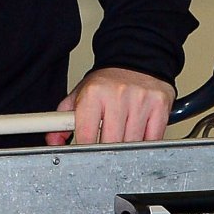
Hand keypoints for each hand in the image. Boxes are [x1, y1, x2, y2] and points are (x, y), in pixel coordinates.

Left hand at [47, 68, 173, 146]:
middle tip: (105, 147)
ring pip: (131, 144)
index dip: (85, 150)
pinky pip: (152, 139)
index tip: (86, 154)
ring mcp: (140, 101)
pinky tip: (138, 135)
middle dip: (106, 151)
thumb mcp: (80, 94)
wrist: (136, 58)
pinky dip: (145, 144)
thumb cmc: (108, 81)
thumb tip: (54, 141)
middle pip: (110, 143)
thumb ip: (62, 119)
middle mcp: (117, 95)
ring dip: (125, 148)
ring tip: (121, 137)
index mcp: (94, 93)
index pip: (86, 135)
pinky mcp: (159, 106)